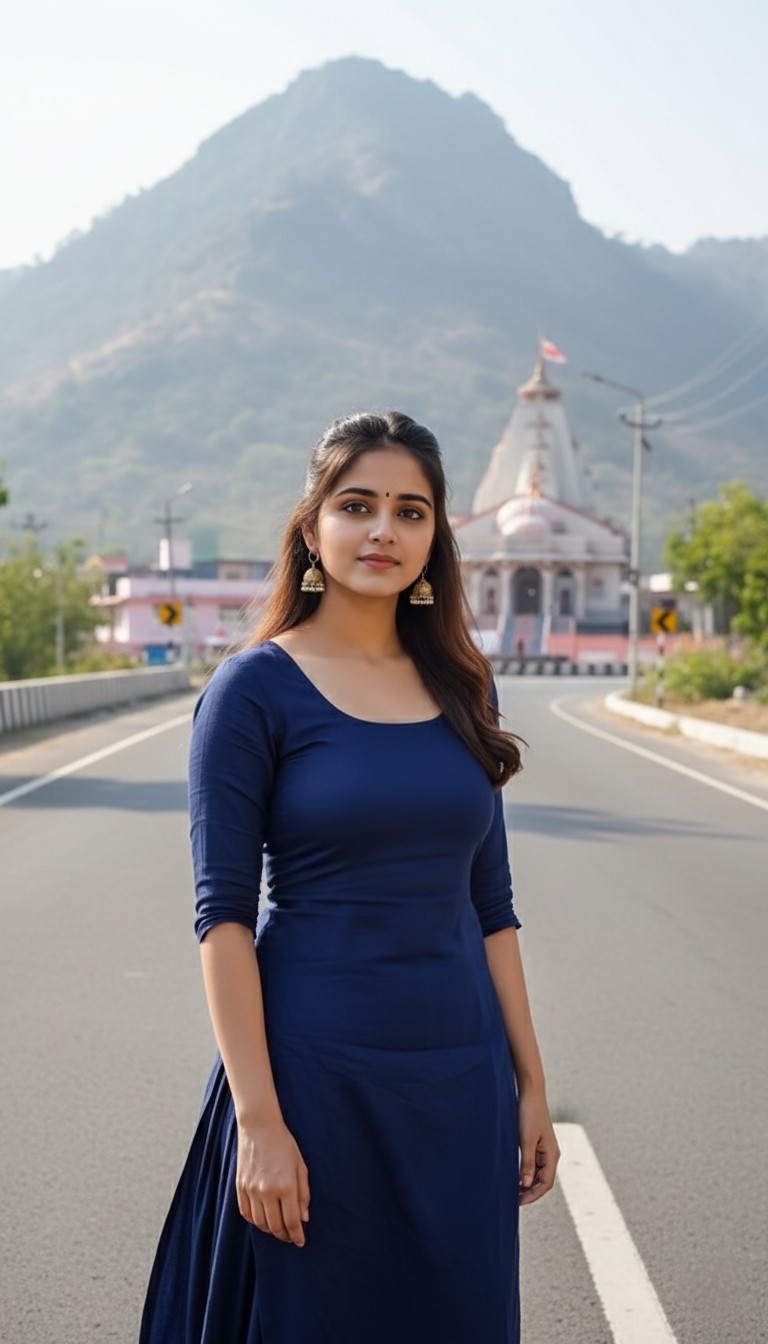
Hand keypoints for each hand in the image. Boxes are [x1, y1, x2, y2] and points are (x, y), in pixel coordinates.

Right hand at [236, 1114, 310, 1245]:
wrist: (259, 1128)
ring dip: (270, 1231)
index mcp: (286, 1186)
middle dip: (284, 1236)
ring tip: (278, 1229)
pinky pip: (246, 1213)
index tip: (300, 1242)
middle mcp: (267, 1191)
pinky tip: (263, 1220)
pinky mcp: (240, 1187)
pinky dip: (255, 1221)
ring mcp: (251, 1190)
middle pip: (275, 1226)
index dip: (297, 1235)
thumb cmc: (284, 1145)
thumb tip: (304, 1218)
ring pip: (260, 1223)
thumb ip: (303, 1194)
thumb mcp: (300, 1166)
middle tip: (290, 1237)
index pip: (291, 1221)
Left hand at [517, 1088, 559, 1205]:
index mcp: (552, 1155)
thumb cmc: (529, 1114)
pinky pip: (533, 1163)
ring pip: (538, 1173)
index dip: (532, 1195)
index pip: (545, 1184)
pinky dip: (525, 1172)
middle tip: (513, 1199)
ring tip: (512, 1190)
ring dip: (527, 1183)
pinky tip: (515, 1174)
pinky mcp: (537, 1142)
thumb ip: (527, 1163)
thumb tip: (526, 1185)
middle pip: (543, 1181)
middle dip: (530, 1192)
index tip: (518, 1202)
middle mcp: (551, 1154)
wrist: (530, 1092)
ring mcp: (544, 1148)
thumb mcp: (526, 1140)